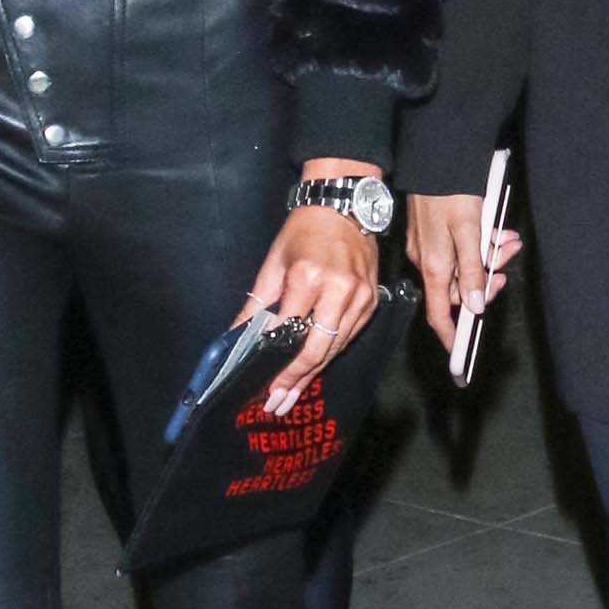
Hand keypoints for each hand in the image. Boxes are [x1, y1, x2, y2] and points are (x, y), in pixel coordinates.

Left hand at [239, 204, 378, 417]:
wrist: (343, 206)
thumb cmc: (304, 231)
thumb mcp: (273, 263)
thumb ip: (256, 303)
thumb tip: (236, 336)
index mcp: (309, 277)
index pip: (289, 332)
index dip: (276, 363)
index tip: (263, 385)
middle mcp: (338, 290)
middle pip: (317, 349)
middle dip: (296, 379)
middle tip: (278, 402)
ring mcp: (360, 297)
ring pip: (335, 347)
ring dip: (313, 374)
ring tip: (292, 395)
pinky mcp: (372, 301)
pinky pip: (349, 336)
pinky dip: (330, 354)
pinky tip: (314, 369)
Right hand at [406, 191, 525, 349]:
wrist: (436, 158)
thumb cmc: (450, 194)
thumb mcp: (468, 232)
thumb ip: (472, 270)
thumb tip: (475, 307)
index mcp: (434, 266)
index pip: (441, 313)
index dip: (451, 335)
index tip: (461, 355)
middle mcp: (428, 261)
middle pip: (462, 287)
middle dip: (489, 277)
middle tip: (509, 255)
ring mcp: (430, 247)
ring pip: (465, 265)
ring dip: (490, 256)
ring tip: (508, 238)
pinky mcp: (435, 232)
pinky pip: (461, 248)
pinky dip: (481, 243)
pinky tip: (497, 229)